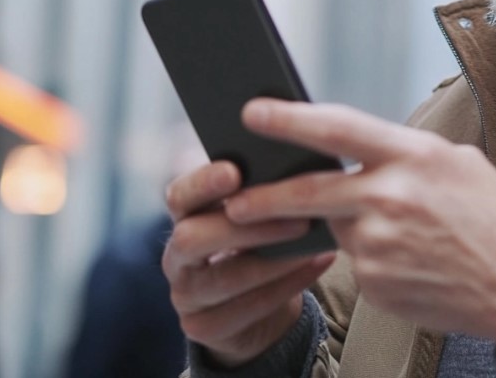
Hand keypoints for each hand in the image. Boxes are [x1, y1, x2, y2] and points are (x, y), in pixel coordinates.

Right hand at [162, 160, 335, 366]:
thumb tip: (301, 168)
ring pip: (223, 278)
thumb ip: (263, 194)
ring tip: (313, 245)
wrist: (263, 304)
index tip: (235, 171)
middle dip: (245, 228)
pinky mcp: (202, 327)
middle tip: (298, 220)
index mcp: (185, 217)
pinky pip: (245, 309)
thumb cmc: (263, 244)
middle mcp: (177, 255)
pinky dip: (288, 285)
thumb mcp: (258, 216)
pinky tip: (318, 263)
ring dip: (274, 262)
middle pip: (192, 238)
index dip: (202, 183)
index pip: (178, 196)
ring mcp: (185, 294)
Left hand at [227, 99, 495, 342]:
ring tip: (404, 234)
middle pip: (310, 190)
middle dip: (265, 196)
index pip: (337, 128)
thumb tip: (361, 152)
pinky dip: (373, 259)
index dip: (290, 119)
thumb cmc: (495, 219)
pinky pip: (358, 263)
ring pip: (339, 228)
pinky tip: (412, 261)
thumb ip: (404, 155)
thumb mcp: (459, 164)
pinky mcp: (376, 282)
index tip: (253, 112)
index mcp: (413, 156)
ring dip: (351, 228)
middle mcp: (390, 196)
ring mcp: (379, 243)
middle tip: (235, 200)